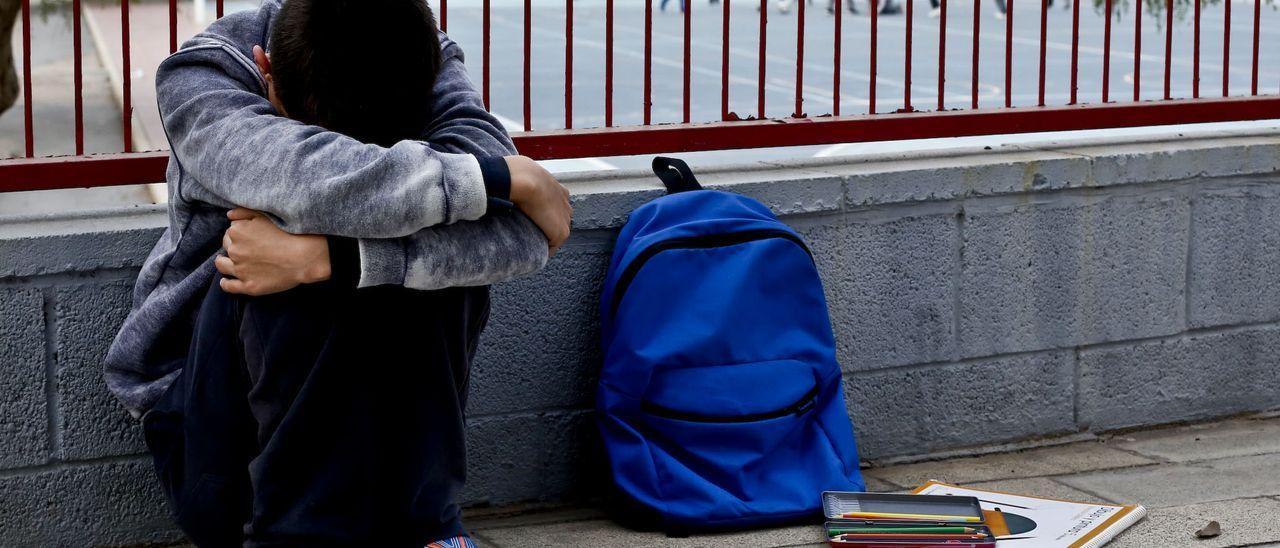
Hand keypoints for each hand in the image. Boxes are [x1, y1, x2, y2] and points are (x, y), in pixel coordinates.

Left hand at [215, 208, 331, 295]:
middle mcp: (235, 250)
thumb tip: (229, 216)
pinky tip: (225, 281)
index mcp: (237, 231)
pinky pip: (230, 286)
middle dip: (234, 245)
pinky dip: (225, 283)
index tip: (251, 234)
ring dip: (223, 261)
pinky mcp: (249, 285)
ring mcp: (241, 270)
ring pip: (222, 265)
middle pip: (227, 245)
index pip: (232, 230)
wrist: (306, 256)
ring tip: (228, 261)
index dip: (241, 232)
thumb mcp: (266, 215)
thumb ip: (244, 212)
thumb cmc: (290, 233)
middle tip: (249, 246)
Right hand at [505, 155, 571, 255]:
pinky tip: (531, 253)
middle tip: (527, 234)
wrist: (522, 179)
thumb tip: (500, 179)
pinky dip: (543, 251)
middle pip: (558, 221)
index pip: (556, 207)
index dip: (544, 215)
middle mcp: (566, 205)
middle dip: (546, 228)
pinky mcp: (561, 232)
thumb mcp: (521, 172)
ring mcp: (565, 219)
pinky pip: (552, 247)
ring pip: (555, 234)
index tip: (530, 220)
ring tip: (527, 245)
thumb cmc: (515, 173)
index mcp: (559, 191)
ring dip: (544, 239)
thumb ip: (520, 180)